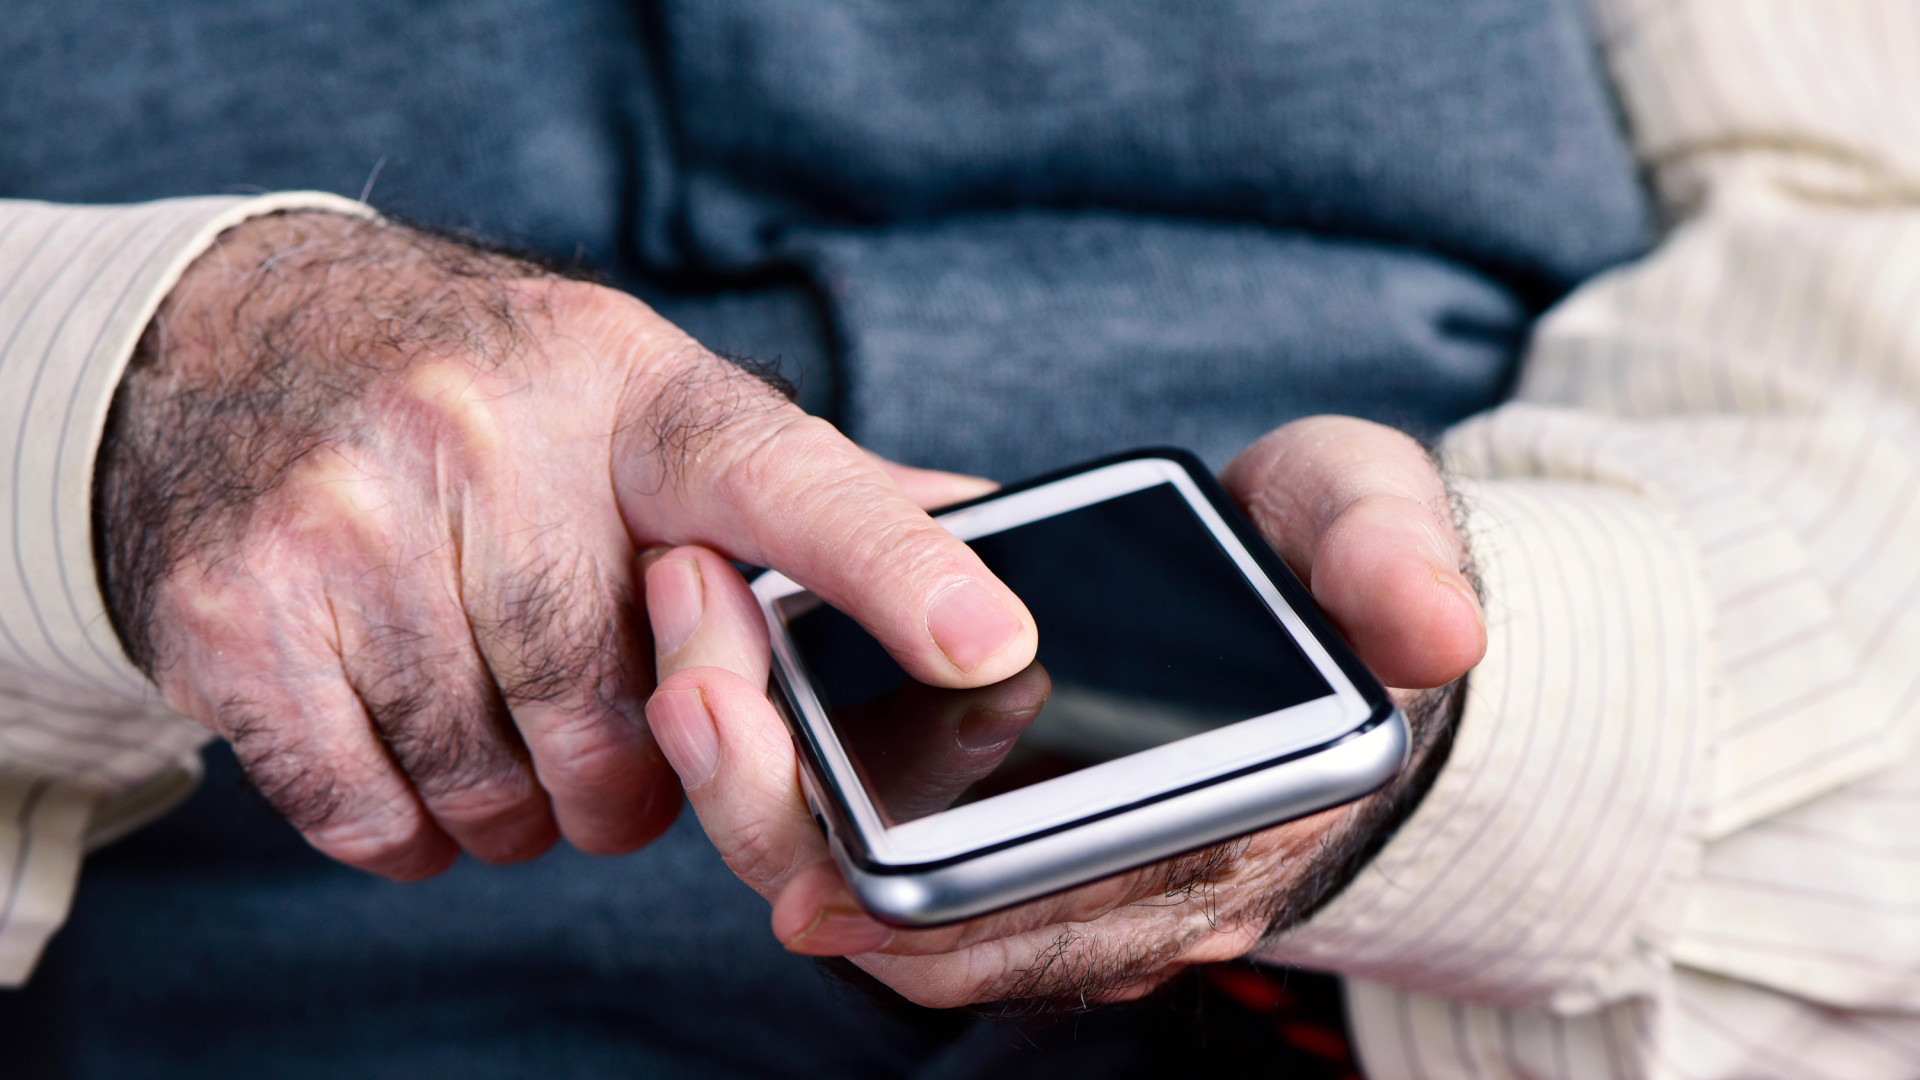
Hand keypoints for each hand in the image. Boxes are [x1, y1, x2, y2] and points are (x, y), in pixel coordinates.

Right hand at [93, 212, 1036, 879]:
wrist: (232, 343)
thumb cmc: (482, 394)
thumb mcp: (638, 396)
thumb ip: (798, 483)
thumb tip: (978, 520)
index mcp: (625, 385)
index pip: (780, 479)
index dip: (892, 570)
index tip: (990, 643)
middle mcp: (485, 435)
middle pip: (624, 711)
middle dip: (634, 776)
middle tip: (609, 740)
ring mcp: (348, 518)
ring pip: (501, 782)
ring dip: (522, 810)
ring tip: (507, 735)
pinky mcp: (238, 612)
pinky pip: (373, 814)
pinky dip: (414, 831)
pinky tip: (418, 761)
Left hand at [644, 415, 1484, 1009]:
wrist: (1325, 597)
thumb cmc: (1339, 562)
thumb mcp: (1377, 523)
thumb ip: (1395, 562)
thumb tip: (1433, 631)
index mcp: (1232, 822)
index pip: (1060, 913)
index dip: (925, 902)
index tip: (797, 846)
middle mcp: (1145, 883)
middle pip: (937, 931)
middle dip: (788, 829)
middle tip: (692, 683)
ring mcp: (1076, 871)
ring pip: (896, 909)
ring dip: (771, 810)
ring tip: (690, 666)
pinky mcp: (1023, 830)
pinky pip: (897, 859)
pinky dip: (806, 795)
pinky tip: (740, 697)